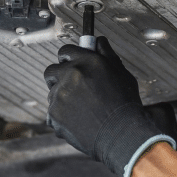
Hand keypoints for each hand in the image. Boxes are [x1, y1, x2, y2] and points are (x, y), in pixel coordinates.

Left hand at [44, 37, 176, 176]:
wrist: (120, 134)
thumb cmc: (125, 105)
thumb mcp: (121, 73)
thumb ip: (106, 55)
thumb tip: (98, 41)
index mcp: (87, 61)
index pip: (65, 51)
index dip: (68, 58)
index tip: (71, 64)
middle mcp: (70, 75)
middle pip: (51, 70)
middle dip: (58, 77)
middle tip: (72, 87)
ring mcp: (59, 95)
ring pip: (52, 93)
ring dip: (61, 98)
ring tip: (81, 108)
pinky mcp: (53, 114)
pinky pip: (52, 112)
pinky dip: (61, 116)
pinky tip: (78, 119)